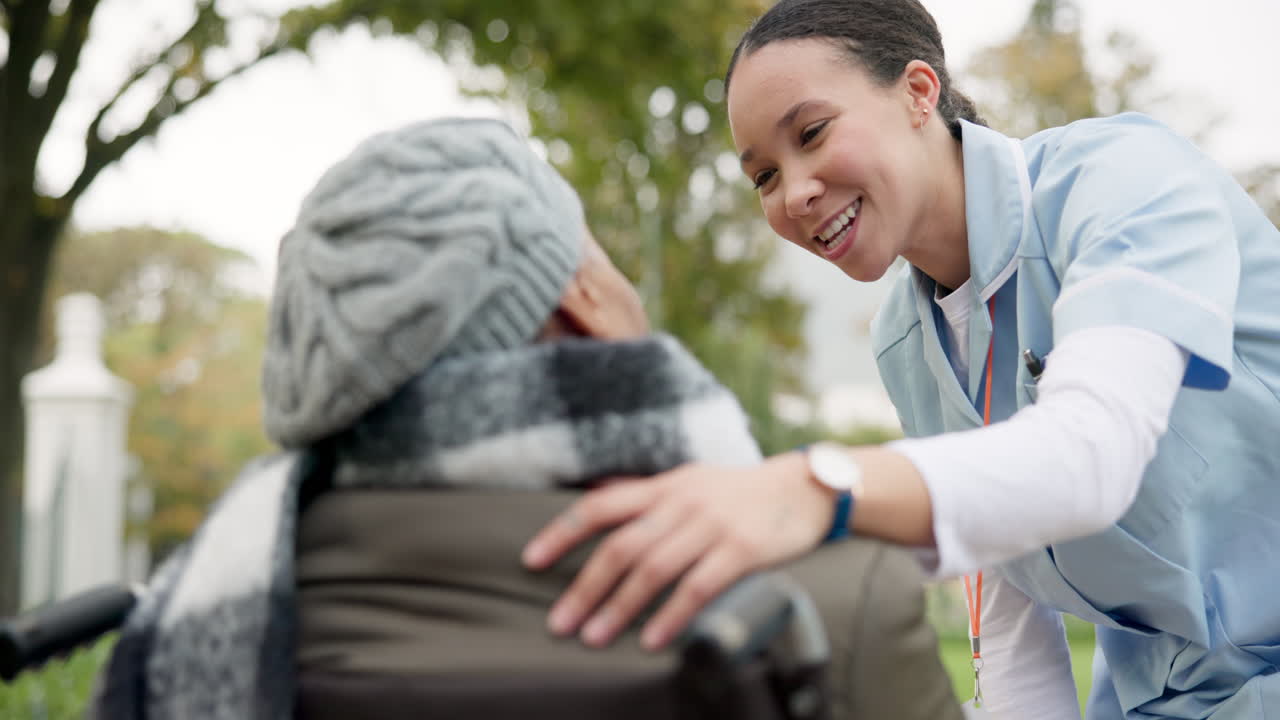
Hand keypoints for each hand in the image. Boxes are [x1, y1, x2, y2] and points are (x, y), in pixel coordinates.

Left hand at [521, 452, 831, 650]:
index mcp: (664, 486)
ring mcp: (712, 525)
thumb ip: (649, 497)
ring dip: (619, 607)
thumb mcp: (691, 482)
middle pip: (620, 546)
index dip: (561, 532)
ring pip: (653, 569)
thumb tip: (598, 502)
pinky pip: (698, 587)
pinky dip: (670, 616)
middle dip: (584, 587)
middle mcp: (682, 502)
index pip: (600, 506)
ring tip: (593, 637)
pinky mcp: (741, 550)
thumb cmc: (740, 492)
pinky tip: (651, 640)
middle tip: (559, 623)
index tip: (531, 560)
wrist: (805, 488)